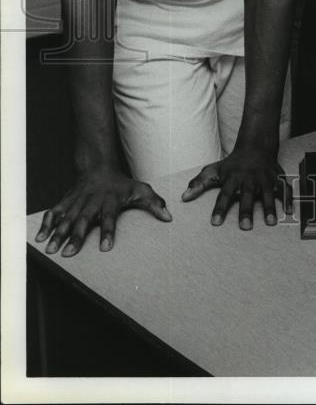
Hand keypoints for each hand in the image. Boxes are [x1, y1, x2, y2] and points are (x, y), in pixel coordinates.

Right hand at [34, 167, 171, 256]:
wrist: (98, 167)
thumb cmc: (121, 184)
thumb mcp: (140, 190)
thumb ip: (154, 204)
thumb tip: (169, 217)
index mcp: (110, 201)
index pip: (109, 218)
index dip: (108, 232)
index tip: (105, 248)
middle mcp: (92, 201)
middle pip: (83, 220)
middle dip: (76, 236)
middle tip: (69, 254)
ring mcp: (77, 201)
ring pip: (66, 217)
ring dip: (58, 234)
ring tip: (51, 250)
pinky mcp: (66, 202)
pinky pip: (54, 213)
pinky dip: (46, 224)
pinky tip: (40, 238)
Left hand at [181, 145, 292, 229]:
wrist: (255, 146)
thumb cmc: (232, 164)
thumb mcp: (214, 170)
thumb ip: (199, 184)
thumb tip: (183, 197)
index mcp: (233, 178)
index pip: (224, 195)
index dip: (219, 209)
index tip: (215, 223)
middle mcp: (249, 178)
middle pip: (247, 196)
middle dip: (246, 211)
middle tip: (245, 227)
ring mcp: (265, 178)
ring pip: (268, 193)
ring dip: (270, 207)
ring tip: (270, 222)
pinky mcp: (277, 177)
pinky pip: (285, 189)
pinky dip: (288, 199)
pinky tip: (289, 212)